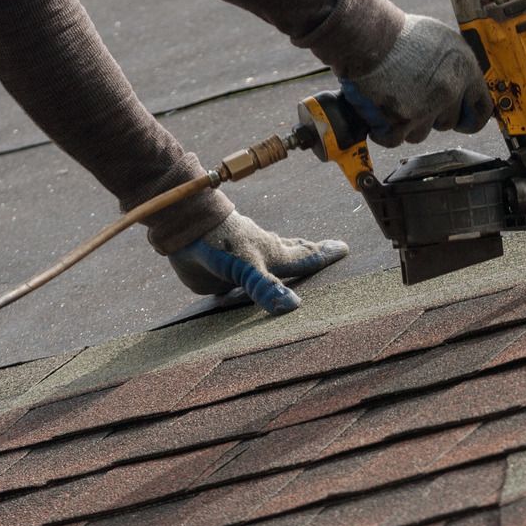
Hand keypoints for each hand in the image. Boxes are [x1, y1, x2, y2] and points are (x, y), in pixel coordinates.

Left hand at [169, 212, 347, 316]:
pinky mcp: (222, 248)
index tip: (343, 248)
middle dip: (311, 251)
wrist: (182, 219)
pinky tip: (244, 265)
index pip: (305, 258)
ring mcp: (242, 243)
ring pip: (270, 248)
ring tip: (294, 250)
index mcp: (271, 256)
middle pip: (292, 250)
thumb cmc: (215, 245)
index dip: (324, 256)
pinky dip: (252, 257)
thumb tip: (293, 306)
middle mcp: (261, 248)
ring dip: (285, 250)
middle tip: (330, 247)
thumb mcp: (245, 269)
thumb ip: (267, 289)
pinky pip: (243, 256)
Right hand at [339, 14, 491, 148]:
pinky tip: (378, 110)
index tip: (461, 122)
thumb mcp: (442, 41)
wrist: (369, 36)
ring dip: (406, 123)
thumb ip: (455, 68)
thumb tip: (461, 89)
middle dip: (431, 116)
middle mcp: (449, 91)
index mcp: (465, 70)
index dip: (470, 119)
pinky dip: (383, 130)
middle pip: (446, 124)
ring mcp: (425, 109)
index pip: (481, 110)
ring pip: (420, 134)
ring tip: (393, 97)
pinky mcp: (400, 121)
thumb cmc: (400, 34)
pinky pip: (395, 139)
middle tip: (412, 95)